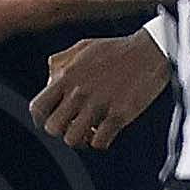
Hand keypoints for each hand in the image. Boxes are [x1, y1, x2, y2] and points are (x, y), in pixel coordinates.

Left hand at [33, 28, 172, 147]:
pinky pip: (99, 143)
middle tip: (73, 125)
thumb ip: (61, 61)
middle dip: (61, 130)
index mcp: (67, 75)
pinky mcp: (119, 115)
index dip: (40, 119)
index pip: (38, 107)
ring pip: (73, 139)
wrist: (151, 50)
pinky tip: (106, 131)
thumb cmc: (118, 49)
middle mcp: (79, 92)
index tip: (49, 121)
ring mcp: (99, 105)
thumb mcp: (83, 47)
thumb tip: (49, 78)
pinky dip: (100, 142)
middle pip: (53, 128)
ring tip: (90, 130)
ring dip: (81, 139)